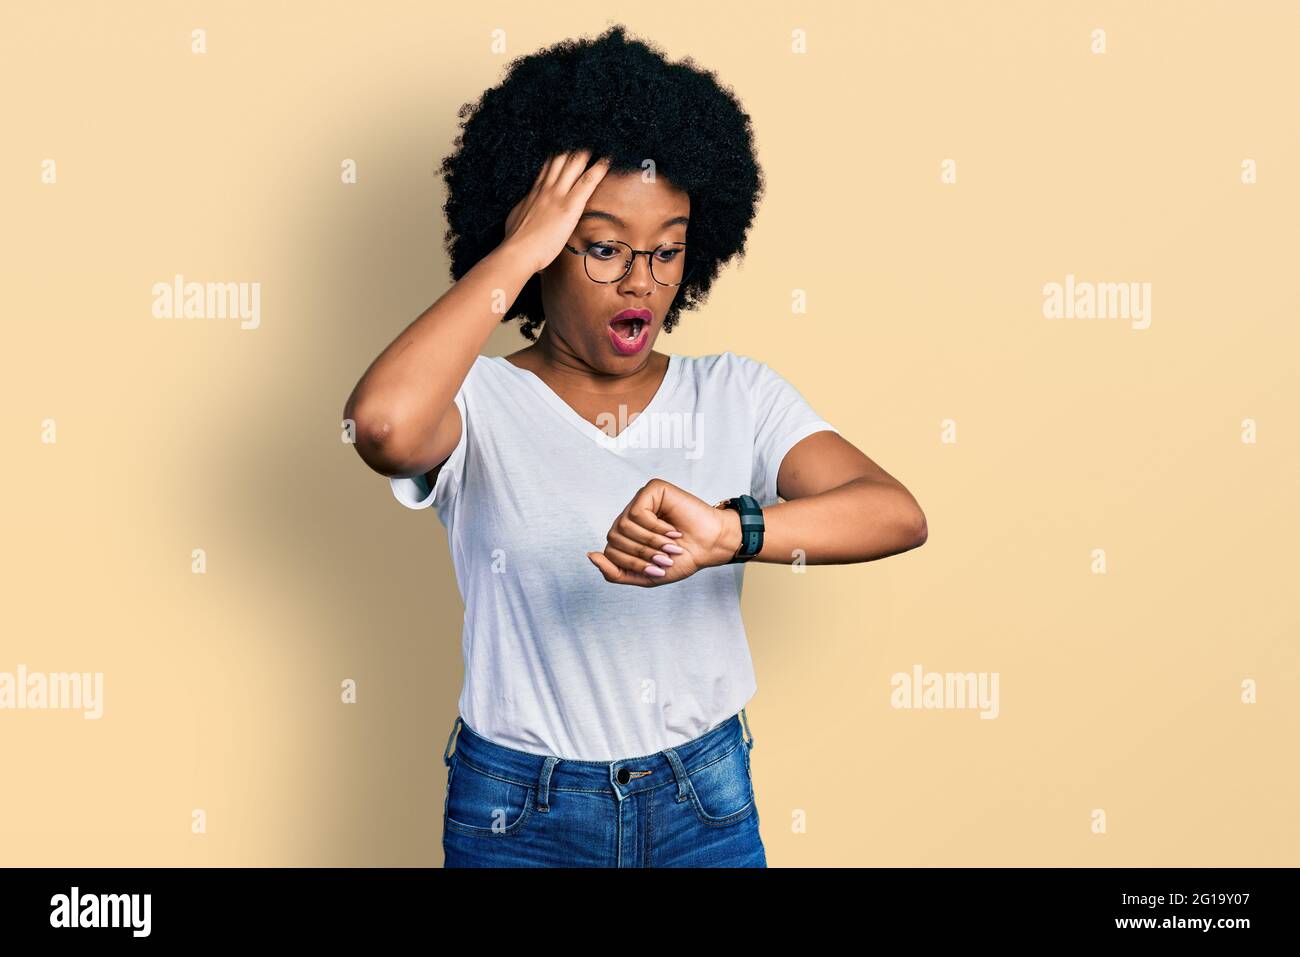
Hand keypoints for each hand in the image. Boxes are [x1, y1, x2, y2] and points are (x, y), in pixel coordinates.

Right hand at [501, 148, 610, 274]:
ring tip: (601, 137)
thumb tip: (525, 207)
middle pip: (562, 157)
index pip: (549, 165)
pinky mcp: (570, 205)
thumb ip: (525, 208)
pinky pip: (588, 181)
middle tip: (587, 131)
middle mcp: (547, 187)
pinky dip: (600, 168)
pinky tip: (610, 158)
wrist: (517, 251)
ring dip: (588, 149)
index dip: (559, 151)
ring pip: (575, 162)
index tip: (567, 140)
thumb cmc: (515, 240)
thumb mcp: (516, 217)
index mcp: (535, 190)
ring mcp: (558, 194)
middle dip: (575, 143)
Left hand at [586, 479, 742, 586]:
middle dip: (641, 554)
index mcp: (625, 536)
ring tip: (671, 546)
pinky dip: (655, 527)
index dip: (633, 564)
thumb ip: (615, 572)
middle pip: (614, 538)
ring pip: (624, 526)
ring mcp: (639, 501)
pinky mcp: (651, 490)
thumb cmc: (682, 559)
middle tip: (666, 558)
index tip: (659, 570)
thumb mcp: (645, 576)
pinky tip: (672, 530)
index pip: (610, 551)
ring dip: (650, 542)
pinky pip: (637, 512)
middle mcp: (629, 517)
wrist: (710, 547)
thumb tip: (590, 555)